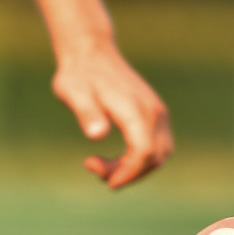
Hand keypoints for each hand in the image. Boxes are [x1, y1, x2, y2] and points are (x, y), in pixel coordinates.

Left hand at [51, 39, 172, 187]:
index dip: (127, 173)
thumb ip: (87, 113)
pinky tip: (117, 157)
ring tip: (104, 165)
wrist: (91, 52)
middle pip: (155, 157)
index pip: (144, 152)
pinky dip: (141, 158)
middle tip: (95, 168)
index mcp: (136, 109)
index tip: (105, 182)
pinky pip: (158, 145)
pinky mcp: (155, 113)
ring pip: (160, 153)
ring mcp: (158, 112)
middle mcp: (154, 112)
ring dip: (136, 168)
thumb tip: (97, 134)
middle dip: (129, 173)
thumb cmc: (79, 75)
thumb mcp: (73, 93)